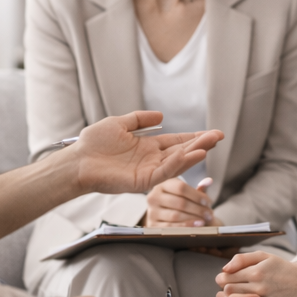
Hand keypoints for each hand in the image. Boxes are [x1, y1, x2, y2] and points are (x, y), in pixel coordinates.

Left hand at [71, 111, 222, 196]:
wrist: (77, 160)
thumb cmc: (93, 143)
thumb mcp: (119, 124)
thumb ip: (140, 120)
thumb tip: (162, 115)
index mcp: (147, 146)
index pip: (176, 141)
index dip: (193, 137)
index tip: (212, 133)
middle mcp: (151, 159)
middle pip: (181, 151)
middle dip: (200, 144)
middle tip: (219, 136)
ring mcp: (148, 171)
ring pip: (176, 162)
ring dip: (193, 153)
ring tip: (209, 144)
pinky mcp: (141, 181)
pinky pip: (163, 172)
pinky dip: (176, 164)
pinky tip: (187, 154)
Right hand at [145, 177, 217, 226]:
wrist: (168, 217)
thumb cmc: (181, 203)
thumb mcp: (188, 194)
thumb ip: (199, 188)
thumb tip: (209, 181)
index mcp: (162, 184)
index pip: (181, 188)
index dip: (197, 196)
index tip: (208, 202)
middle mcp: (154, 196)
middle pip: (180, 202)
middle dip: (198, 209)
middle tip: (209, 214)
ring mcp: (152, 211)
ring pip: (175, 215)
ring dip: (193, 218)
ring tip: (204, 220)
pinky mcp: (152, 225)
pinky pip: (171, 227)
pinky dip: (186, 226)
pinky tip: (196, 226)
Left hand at [213, 251, 296, 296]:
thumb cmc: (280, 267)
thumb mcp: (262, 256)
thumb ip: (242, 259)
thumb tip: (224, 269)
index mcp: (256, 272)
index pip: (227, 278)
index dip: (221, 279)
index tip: (223, 279)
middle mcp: (260, 287)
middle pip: (229, 293)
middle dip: (224, 291)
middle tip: (227, 289)